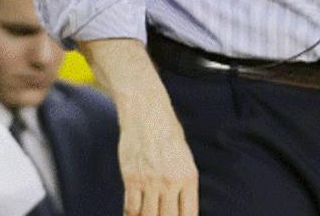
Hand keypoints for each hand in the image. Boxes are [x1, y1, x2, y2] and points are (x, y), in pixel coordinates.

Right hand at [117, 98, 198, 215]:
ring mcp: (150, 182)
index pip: (189, 214)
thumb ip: (183, 182)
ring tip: (148, 215)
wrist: (147, 113)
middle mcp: (171, 182)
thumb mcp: (185, 157)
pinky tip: (133, 215)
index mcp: (189, 177)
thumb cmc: (168, 133)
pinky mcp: (132, 179)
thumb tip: (181, 205)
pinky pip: (131, 209)